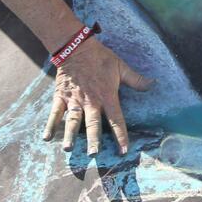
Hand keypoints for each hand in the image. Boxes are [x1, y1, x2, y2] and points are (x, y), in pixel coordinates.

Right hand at [43, 39, 153, 153]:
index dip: (121, 136)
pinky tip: (47, 138)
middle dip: (94, 140)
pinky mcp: (61, 97)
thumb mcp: (121, 67)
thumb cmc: (100, 58)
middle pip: (93, 124)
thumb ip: (136, 79)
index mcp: (107, 96)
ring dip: (70, 135)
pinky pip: (55, 113)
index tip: (123, 151)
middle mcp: (90, 101)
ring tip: (68, 148)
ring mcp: (74, 100)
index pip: (116, 120)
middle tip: (94, 154)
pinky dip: (50, 125)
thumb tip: (154, 84)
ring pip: (73, 121)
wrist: (76, 47)